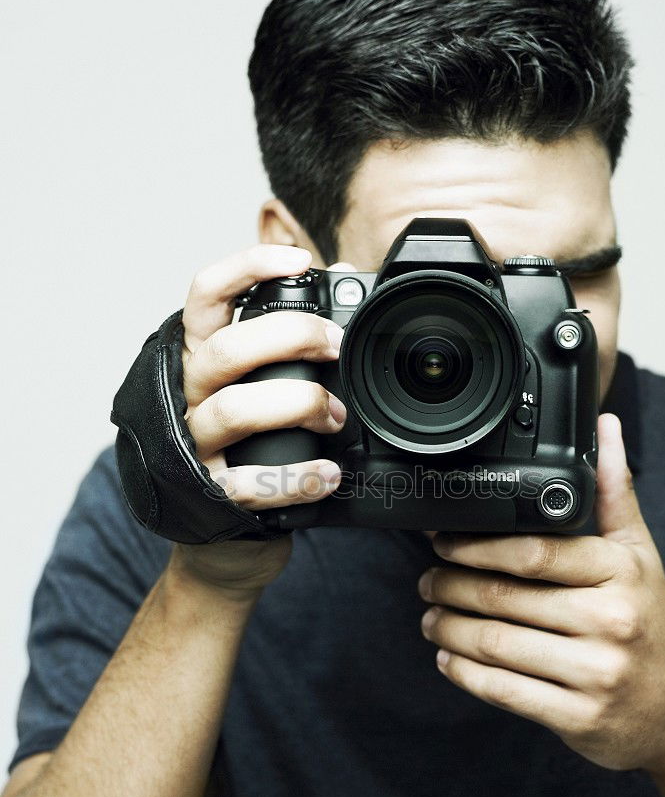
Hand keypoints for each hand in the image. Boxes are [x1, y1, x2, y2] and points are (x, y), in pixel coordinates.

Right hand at [174, 244, 347, 592]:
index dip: (247, 268)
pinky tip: (328, 475)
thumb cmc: (252, 448)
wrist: (225, 536)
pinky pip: (252, 483)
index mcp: (200, 358)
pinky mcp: (212, 496)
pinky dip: (299, 478)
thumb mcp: (262, 386)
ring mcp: (194, 446)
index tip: (298, 260)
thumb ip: (294, 340)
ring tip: (335, 418)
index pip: (205, 296)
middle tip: (335, 346)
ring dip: (298, 405)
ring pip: (235, 410)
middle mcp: (187, 396)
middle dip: (291, 338)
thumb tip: (346, 276)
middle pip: (227, 350)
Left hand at [419, 413, 664, 780]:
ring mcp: (595, 673)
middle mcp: (610, 621)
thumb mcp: (640, 555)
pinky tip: (450, 660)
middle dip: (450, 587)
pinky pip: (505, 691)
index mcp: (619, 573)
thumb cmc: (651, 624)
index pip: (532, 552)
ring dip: (448, 630)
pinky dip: (465, 674)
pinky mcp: (579, 717)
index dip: (474, 546)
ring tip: (431, 619)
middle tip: (428, 581)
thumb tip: (605, 426)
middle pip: (503, 597)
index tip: (441, 541)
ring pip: (496, 645)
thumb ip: (614, 492)